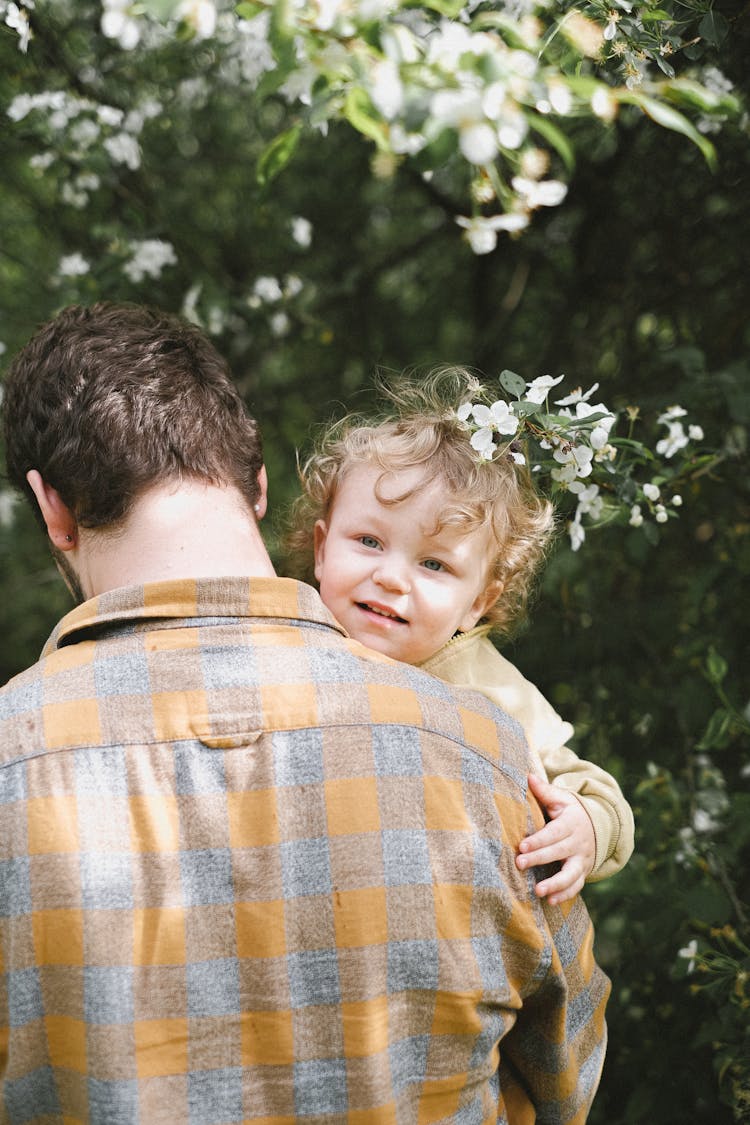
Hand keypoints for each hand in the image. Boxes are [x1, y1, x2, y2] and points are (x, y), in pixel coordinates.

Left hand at [516, 773, 595, 904]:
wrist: (598, 826)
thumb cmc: (572, 811)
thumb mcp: (562, 799)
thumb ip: (545, 791)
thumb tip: (528, 776)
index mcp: (571, 823)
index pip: (554, 833)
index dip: (538, 840)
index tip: (522, 846)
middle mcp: (578, 843)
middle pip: (558, 853)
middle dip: (539, 859)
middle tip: (519, 864)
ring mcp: (582, 860)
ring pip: (571, 875)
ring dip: (555, 884)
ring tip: (538, 891)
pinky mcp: (582, 872)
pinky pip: (576, 886)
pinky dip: (565, 895)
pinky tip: (550, 901)